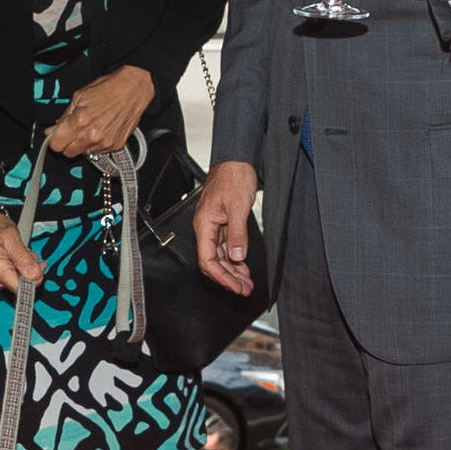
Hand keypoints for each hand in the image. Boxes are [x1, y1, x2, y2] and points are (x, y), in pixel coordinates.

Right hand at [0, 210, 44, 298]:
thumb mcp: (11, 236)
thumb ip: (23, 257)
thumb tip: (34, 275)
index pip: (21, 288)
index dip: (33, 277)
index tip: (35, 264)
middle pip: (24, 284)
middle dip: (31, 268)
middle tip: (25, 252)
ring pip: (23, 281)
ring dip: (27, 266)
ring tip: (20, 252)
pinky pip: (18, 278)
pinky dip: (23, 267)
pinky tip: (18, 257)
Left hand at [42, 64, 154, 157]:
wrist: (133, 89)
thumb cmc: (108, 88)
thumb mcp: (79, 96)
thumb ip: (64, 117)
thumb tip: (52, 130)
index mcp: (80, 121)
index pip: (57, 145)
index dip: (55, 140)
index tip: (57, 136)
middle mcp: (92, 135)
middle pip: (69, 153)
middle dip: (67, 144)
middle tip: (73, 132)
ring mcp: (105, 142)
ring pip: (84, 154)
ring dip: (84, 144)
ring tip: (91, 127)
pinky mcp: (116, 146)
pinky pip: (100, 151)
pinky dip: (98, 144)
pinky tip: (102, 130)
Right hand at [194, 159, 258, 296]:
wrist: (237, 159)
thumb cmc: (233, 176)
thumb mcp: (238, 206)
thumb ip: (237, 233)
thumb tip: (236, 256)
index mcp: (204, 224)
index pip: (207, 260)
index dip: (221, 277)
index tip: (235, 286)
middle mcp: (206, 227)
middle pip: (213, 262)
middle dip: (228, 278)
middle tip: (244, 289)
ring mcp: (214, 226)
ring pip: (220, 256)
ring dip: (232, 271)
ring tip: (246, 283)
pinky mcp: (223, 223)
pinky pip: (225, 247)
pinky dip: (234, 259)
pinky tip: (243, 267)